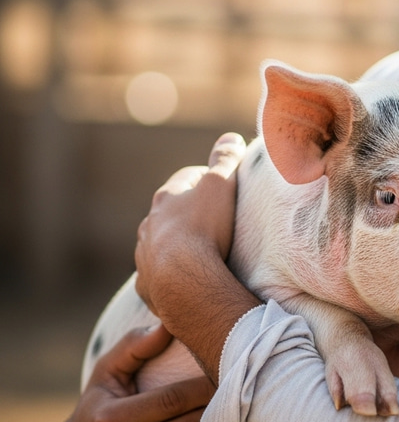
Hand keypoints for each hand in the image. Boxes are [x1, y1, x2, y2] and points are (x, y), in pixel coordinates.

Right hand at [57, 324, 221, 421]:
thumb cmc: (99, 406)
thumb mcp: (107, 373)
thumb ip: (134, 346)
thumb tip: (166, 326)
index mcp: (111, 421)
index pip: (172, 400)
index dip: (203, 387)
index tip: (222, 374)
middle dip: (216, 410)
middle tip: (238, 392)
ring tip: (235, 416)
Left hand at [135, 133, 245, 316]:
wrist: (183, 280)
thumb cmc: (204, 227)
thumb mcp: (220, 185)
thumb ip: (226, 160)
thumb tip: (230, 137)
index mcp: (167, 198)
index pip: (187, 179)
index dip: (207, 179)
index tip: (225, 186)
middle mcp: (150, 224)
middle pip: (171, 213)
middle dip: (190, 214)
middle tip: (216, 221)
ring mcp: (146, 256)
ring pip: (161, 244)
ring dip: (178, 245)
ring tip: (202, 254)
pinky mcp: (149, 285)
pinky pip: (159, 277)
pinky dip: (171, 276)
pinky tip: (187, 281)